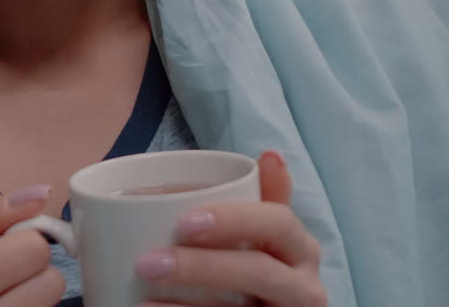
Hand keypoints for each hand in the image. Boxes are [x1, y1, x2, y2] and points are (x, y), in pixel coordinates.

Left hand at [134, 152, 325, 306]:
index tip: (183, 221)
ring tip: (144, 293)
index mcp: (301, 249)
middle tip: (148, 262)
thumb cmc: (257, 270)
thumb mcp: (265, 234)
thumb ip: (266, 197)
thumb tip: (271, 155)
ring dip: (188, 302)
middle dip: (203, 266)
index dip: (234, 220)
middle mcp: (304, 287)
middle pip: (260, 272)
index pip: (277, 223)